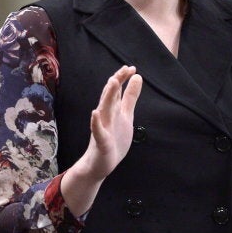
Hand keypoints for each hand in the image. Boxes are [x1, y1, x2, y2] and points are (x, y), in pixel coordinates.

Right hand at [80, 65, 142, 180]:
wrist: (100, 164)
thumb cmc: (113, 138)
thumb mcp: (126, 115)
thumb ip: (130, 97)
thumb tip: (137, 77)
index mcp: (113, 110)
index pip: (117, 91)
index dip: (123, 79)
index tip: (131, 68)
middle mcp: (106, 116)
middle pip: (110, 96)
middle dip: (116, 82)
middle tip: (124, 69)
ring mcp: (102, 128)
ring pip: (104, 109)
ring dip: (108, 96)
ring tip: (113, 82)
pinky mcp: (101, 142)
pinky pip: (98, 131)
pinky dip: (96, 122)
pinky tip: (95, 113)